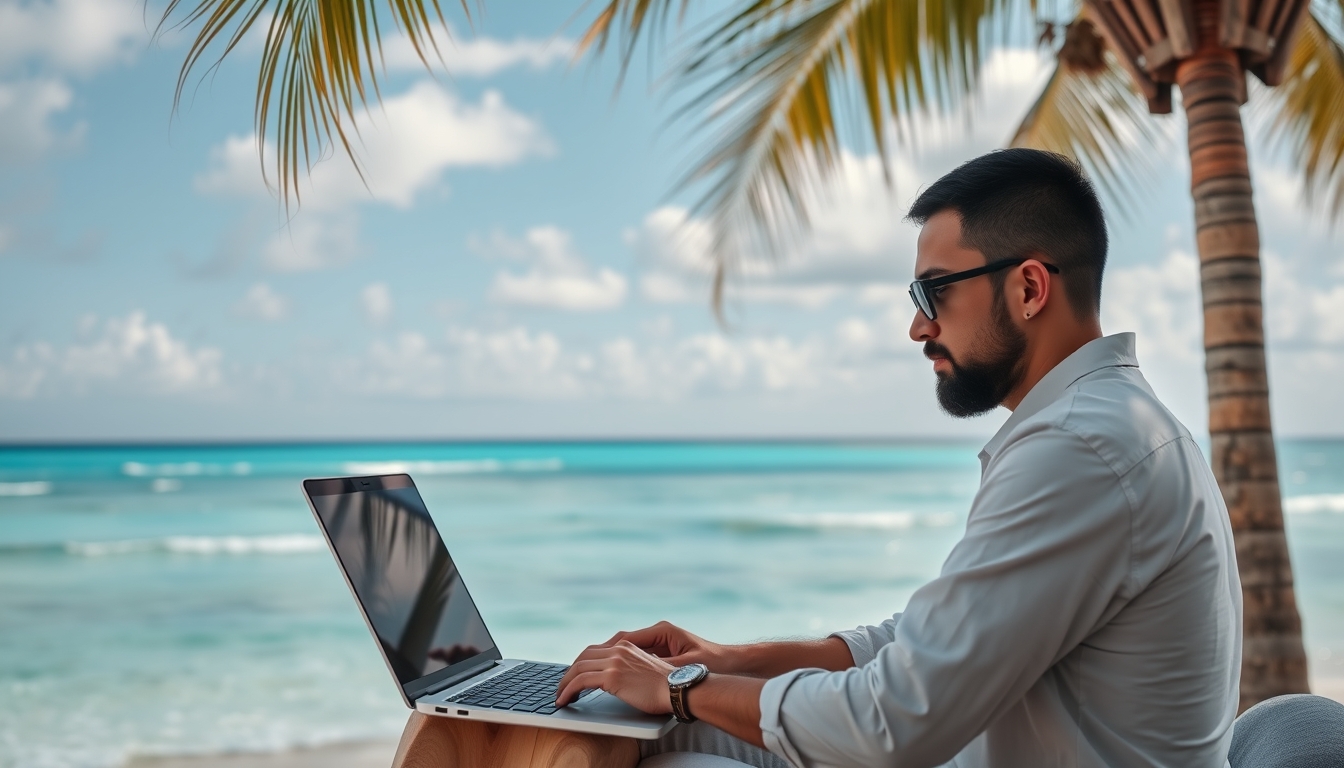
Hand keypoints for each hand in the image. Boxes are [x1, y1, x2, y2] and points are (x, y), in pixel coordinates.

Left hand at [555, 640, 675, 713]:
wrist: (678, 688)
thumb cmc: (666, 686)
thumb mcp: (644, 669)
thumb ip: (629, 668)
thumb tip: (615, 680)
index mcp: (626, 646)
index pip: (595, 651)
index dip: (581, 663)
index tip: (574, 675)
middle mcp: (618, 650)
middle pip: (583, 657)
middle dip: (569, 672)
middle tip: (563, 686)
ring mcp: (614, 662)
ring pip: (578, 668)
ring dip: (565, 683)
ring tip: (560, 696)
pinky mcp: (612, 676)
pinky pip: (580, 681)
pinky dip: (568, 690)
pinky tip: (564, 700)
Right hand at [597, 620, 734, 671]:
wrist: (730, 664)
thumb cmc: (712, 663)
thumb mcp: (686, 666)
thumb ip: (663, 666)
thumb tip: (642, 670)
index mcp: (661, 632)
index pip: (623, 640)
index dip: (604, 652)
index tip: (587, 664)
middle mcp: (657, 634)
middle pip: (618, 642)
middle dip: (598, 656)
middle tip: (578, 670)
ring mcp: (658, 642)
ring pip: (623, 648)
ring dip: (606, 660)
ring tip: (586, 673)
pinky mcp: (661, 652)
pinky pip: (632, 656)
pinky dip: (618, 664)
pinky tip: (608, 676)